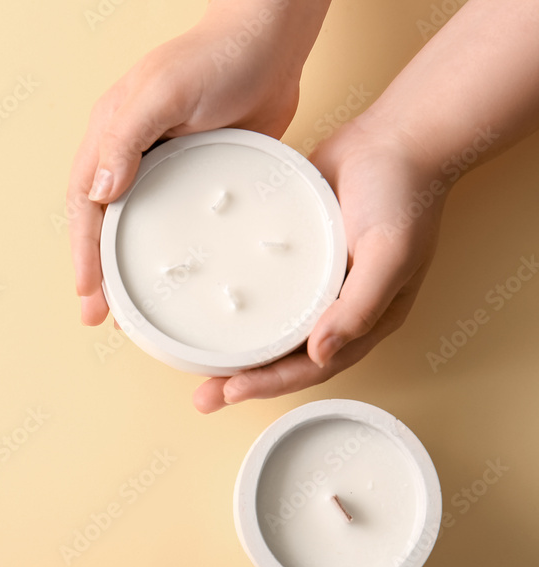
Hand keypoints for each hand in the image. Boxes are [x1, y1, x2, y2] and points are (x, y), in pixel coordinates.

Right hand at [67, 3, 328, 324]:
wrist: (273, 42)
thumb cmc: (216, 56)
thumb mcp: (164, 92)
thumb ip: (127, 137)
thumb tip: (100, 190)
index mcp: (111, 135)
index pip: (85, 201)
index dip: (82, 250)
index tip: (86, 291)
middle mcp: (132, 156)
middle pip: (103, 223)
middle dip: (97, 272)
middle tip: (98, 317)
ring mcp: (165, 170)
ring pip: (137, 229)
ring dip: (128, 270)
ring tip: (130, 314)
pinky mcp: (200, 178)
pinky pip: (177, 222)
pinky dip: (170, 253)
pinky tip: (178, 279)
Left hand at [194, 118, 445, 412]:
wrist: (397, 139)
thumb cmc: (404, 198)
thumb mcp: (391, 256)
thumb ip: (359, 307)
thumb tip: (321, 353)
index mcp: (362, 319)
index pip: (311, 367)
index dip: (270, 383)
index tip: (229, 392)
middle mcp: (334, 308)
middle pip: (283, 356)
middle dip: (242, 379)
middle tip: (201, 397)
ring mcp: (313, 282)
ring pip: (268, 327)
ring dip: (234, 348)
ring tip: (193, 364)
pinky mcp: (294, 255)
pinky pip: (262, 287)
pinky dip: (236, 302)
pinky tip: (204, 308)